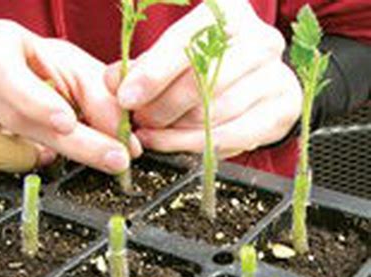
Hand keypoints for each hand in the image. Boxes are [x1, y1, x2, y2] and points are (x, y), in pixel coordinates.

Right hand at [0, 19, 140, 178]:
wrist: (24, 93)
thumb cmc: (50, 79)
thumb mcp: (83, 79)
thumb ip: (106, 104)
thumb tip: (128, 146)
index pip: (3, 70)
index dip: (34, 101)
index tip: (68, 123)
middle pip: (9, 118)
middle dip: (70, 144)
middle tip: (114, 159)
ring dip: (24, 158)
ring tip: (46, 152)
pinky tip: (23, 161)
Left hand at [105, 1, 302, 157]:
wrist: (257, 81)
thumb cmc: (204, 66)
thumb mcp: (171, 57)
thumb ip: (142, 68)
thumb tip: (112, 82)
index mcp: (229, 12)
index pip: (188, 41)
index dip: (153, 72)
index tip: (126, 97)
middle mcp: (260, 39)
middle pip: (202, 80)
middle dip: (162, 107)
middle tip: (139, 121)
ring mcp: (276, 75)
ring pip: (214, 112)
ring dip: (175, 129)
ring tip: (152, 133)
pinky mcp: (282, 109)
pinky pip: (230, 136)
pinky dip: (194, 145)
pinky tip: (172, 145)